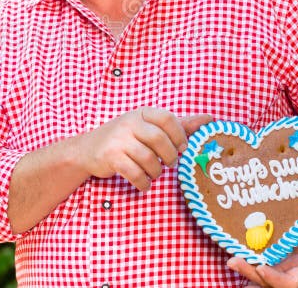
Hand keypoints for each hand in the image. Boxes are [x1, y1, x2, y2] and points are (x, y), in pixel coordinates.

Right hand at [79, 107, 210, 190]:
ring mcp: (118, 140)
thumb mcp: (148, 126)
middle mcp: (129, 123)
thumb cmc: (125, 138)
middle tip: (170, 163)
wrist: (87, 149)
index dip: (179, 135)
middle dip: (169, 156)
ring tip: (154, 173)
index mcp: (142, 113)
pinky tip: (143, 183)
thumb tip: (209, 119)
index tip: (182, 147)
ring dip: (156, 172)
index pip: (167, 118)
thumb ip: (178, 125)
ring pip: (148, 158)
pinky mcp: (110, 157)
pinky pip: (134, 173)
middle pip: (159, 139)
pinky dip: (143, 183)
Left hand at [227, 217, 297, 287]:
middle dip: (251, 274)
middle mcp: (286, 271)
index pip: (289, 283)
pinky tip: (231, 254)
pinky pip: (253, 262)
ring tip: (231, 262)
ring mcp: (274, 266)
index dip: (275, 279)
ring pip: (257, 275)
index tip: (262, 268)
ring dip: (244, 269)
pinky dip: (243, 260)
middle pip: (267, 281)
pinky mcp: (265, 256)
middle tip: (233, 262)